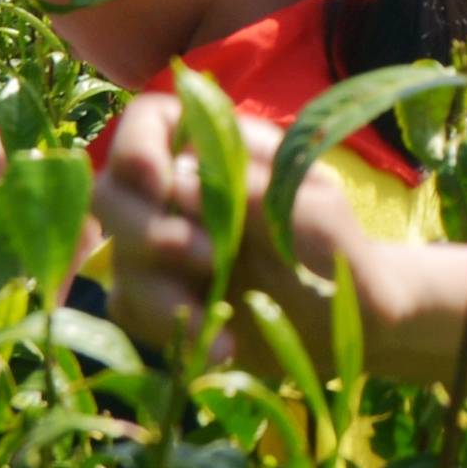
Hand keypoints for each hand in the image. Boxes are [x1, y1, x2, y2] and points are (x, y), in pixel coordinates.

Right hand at [89, 86, 377, 366]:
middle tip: (208, 258)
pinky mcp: (158, 301)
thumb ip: (253, 189)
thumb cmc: (340, 253)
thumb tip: (177, 183)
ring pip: (115, 258)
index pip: (148, 121)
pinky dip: (169, 329)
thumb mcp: (313, 214)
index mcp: (216, 151)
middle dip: (146, 228)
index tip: (158, 183)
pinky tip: (221, 347)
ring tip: (223, 323)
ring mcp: (162, 250)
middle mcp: (177, 194)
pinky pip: (129, 309)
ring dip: (160, 292)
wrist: (355, 327)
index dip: (137, 145)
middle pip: (111, 191)